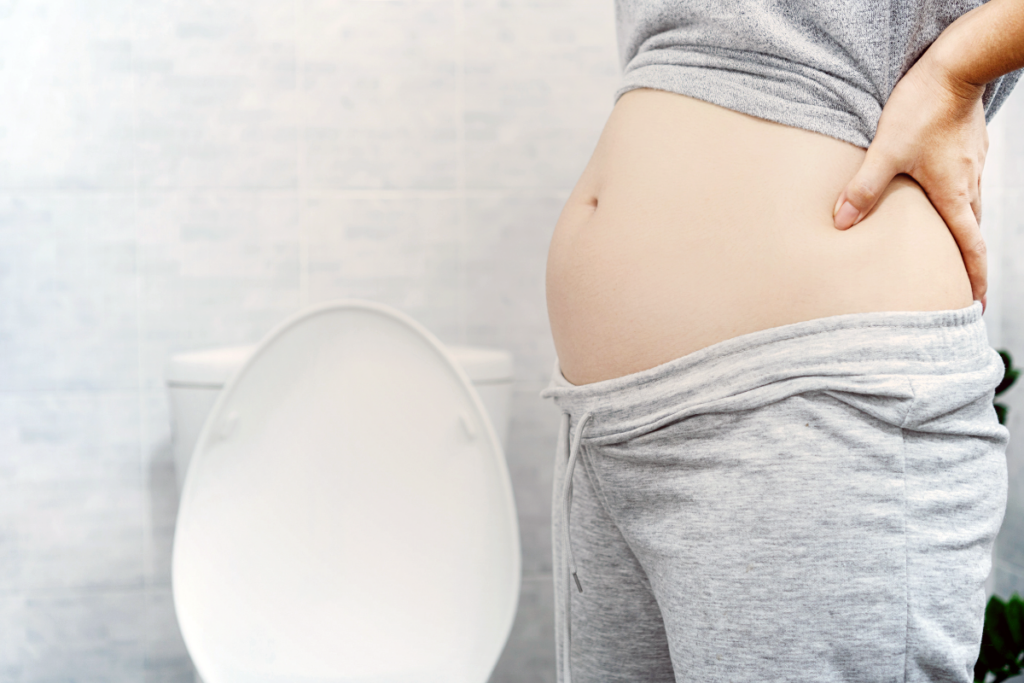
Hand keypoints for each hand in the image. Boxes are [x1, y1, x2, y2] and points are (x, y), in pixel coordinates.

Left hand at [832, 50, 989, 311]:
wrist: (956, 68)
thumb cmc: (921, 110)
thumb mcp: (886, 151)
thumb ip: (863, 188)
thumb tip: (841, 223)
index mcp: (953, 195)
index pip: (970, 248)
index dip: (974, 278)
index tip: (976, 304)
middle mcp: (969, 185)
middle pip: (971, 233)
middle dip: (967, 262)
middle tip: (959, 286)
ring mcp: (972, 166)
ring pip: (968, 208)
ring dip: (960, 232)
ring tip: (945, 248)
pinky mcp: (969, 149)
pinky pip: (965, 184)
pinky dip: (955, 203)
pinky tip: (938, 199)